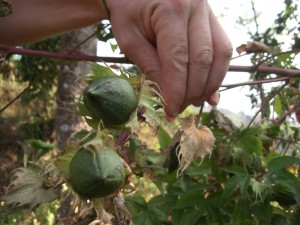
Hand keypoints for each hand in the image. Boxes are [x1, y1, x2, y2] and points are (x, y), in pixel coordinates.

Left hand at [107, 0, 232, 118]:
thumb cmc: (128, 11)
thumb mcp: (129, 39)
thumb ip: (150, 66)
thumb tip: (170, 96)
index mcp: (171, 9)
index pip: (178, 59)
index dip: (176, 89)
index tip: (171, 110)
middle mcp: (196, 6)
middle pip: (203, 58)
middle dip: (193, 90)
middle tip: (180, 109)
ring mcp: (208, 10)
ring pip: (220, 53)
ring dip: (211, 83)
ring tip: (198, 102)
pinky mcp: (212, 17)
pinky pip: (222, 46)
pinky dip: (217, 70)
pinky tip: (210, 89)